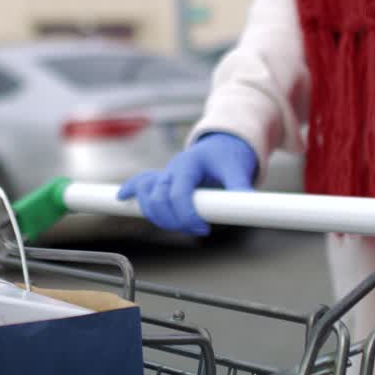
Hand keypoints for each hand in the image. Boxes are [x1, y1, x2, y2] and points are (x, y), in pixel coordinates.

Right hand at [116, 132, 256, 235]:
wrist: (222, 143)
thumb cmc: (228, 156)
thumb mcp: (237, 169)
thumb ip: (241, 187)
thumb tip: (253, 206)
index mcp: (190, 165)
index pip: (179, 192)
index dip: (187, 215)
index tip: (203, 229)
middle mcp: (172, 168)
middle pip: (158, 197)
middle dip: (173, 219)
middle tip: (198, 231)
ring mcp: (165, 173)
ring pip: (146, 194)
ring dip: (155, 214)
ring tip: (176, 225)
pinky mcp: (162, 178)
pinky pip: (140, 181)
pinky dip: (131, 189)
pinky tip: (121, 197)